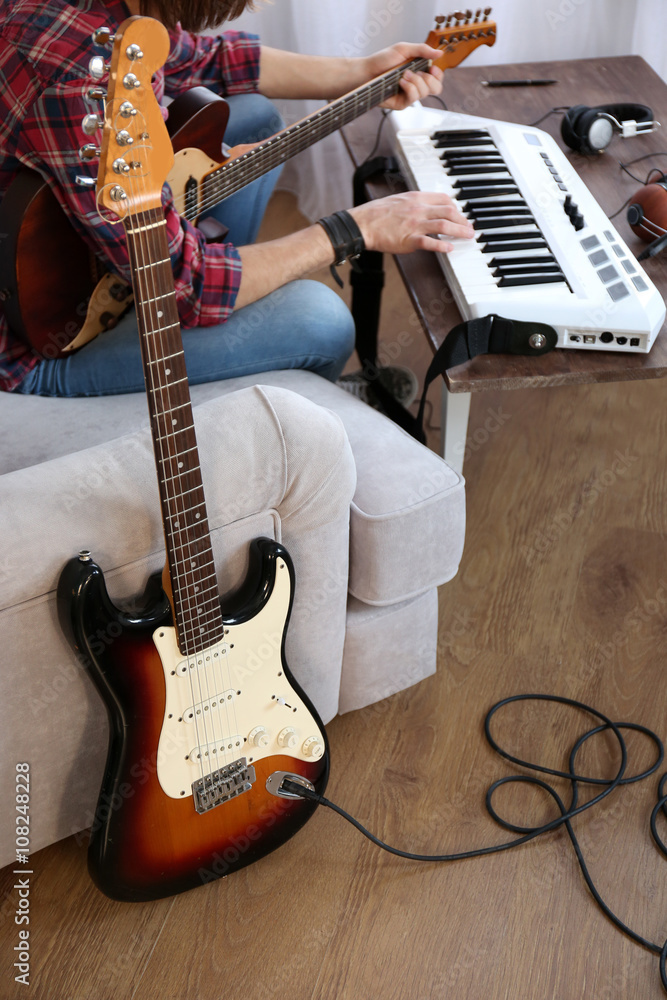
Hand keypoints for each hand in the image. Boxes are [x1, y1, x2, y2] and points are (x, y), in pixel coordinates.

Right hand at [349, 191, 474, 254]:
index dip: (455, 207)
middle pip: (448, 211)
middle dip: (462, 220)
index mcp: (416, 198)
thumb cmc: (376, 214)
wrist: (362, 223)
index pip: (443, 199)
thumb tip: (426, 209)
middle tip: (469, 228)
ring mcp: (414, 224)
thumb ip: (413, 204)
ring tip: (468, 236)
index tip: (459, 215)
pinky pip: (430, 242)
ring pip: (444, 225)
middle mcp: (418, 209)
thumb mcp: (398, 200)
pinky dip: (442, 245)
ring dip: (459, 231)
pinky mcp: (409, 239)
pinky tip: (449, 248)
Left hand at [363, 43, 443, 109]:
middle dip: (429, 79)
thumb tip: (439, 53)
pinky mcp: (402, 103)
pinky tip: (401, 82)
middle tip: (417, 72)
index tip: (432, 67)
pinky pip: (413, 98)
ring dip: (416, 81)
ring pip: (424, 93)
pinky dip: (409, 88)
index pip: (437, 78)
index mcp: (419, 71)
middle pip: (436, 89)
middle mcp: (416, 84)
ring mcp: (409, 95)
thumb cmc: (382, 60)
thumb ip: (422, 50)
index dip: (438, 74)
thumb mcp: (403, 49)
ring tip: (404, 75)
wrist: (367, 72)